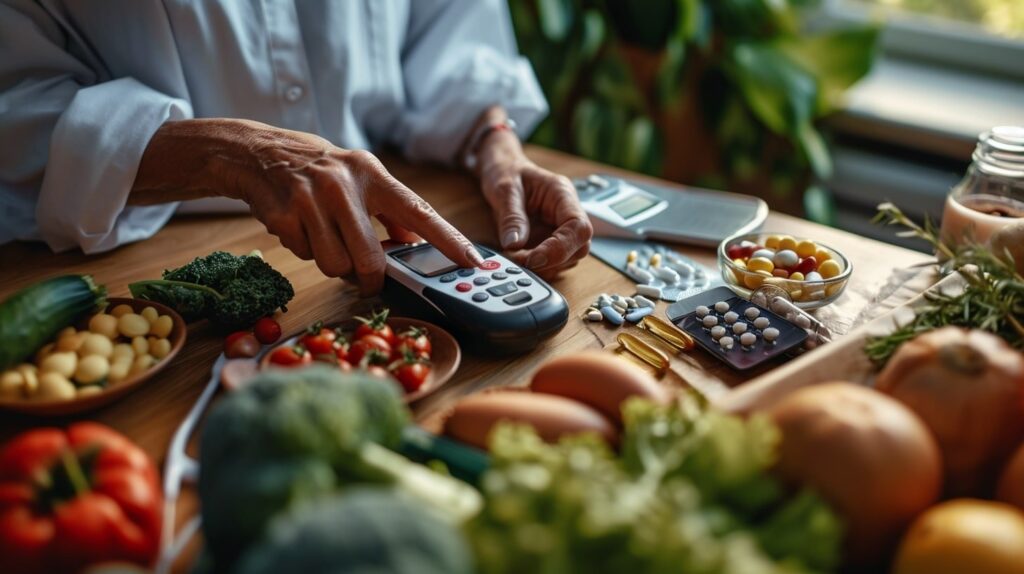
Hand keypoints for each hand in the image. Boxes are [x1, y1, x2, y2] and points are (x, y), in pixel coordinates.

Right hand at [132, 119, 482, 293]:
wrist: (257, 152)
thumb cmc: (318, 170)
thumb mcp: (358, 176)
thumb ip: (388, 209)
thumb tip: (414, 240)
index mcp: (372, 174)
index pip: (419, 211)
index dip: (448, 240)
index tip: (472, 261)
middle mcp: (344, 184)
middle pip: (370, 259)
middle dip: (369, 277)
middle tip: (366, 276)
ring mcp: (312, 200)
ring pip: (336, 265)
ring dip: (332, 262)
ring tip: (323, 236)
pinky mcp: (284, 215)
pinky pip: (306, 256)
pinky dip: (305, 250)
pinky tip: (299, 227)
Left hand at [475, 124, 592, 278]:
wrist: (503, 168)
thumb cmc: (507, 171)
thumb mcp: (504, 189)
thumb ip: (511, 217)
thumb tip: (514, 245)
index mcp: (562, 195)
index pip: (579, 227)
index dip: (560, 248)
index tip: (534, 258)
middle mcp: (568, 213)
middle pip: (579, 247)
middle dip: (552, 260)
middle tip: (520, 261)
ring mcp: (561, 228)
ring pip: (569, 257)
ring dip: (545, 266)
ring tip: (515, 258)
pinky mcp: (551, 239)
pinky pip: (554, 260)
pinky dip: (539, 266)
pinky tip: (519, 258)